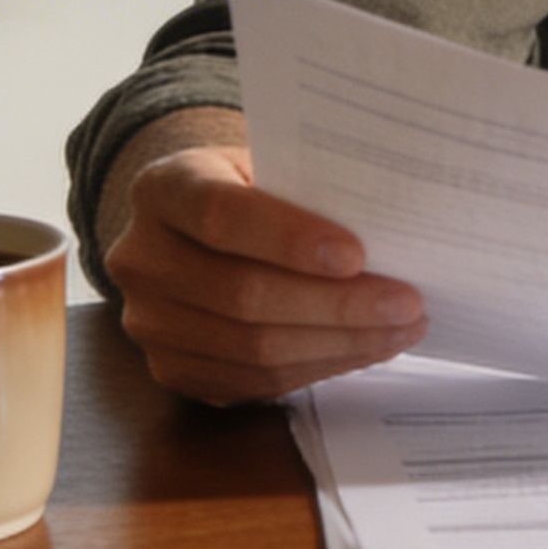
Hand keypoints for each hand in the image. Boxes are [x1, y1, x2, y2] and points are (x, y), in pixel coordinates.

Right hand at [103, 140, 426, 403]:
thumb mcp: (268, 166)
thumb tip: (390, 229)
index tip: (356, 255)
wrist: (192, 230)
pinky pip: (251, 382)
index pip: (220, 215)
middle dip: (335, 305)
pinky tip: (363, 350)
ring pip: (251, 349)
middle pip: (242, 294)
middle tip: (407, 303)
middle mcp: (140, 257)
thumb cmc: (249, 190)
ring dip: (338, 345)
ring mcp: (148, 321)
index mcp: (162, 188)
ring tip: (401, 329)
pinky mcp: (169, 368)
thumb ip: (307, 190)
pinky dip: (316, 368)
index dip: (288, 239)